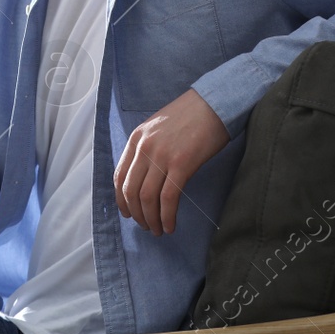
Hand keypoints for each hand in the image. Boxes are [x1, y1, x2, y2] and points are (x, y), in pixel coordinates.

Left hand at [113, 87, 229, 235]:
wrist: (215, 103)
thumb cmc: (190, 116)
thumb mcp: (158, 127)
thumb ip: (147, 148)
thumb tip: (144, 177)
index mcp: (136, 138)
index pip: (119, 176)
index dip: (122, 200)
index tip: (128, 213)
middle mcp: (144, 147)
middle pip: (131, 191)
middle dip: (136, 214)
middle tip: (145, 227)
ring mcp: (162, 155)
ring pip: (147, 198)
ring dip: (151, 219)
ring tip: (158, 230)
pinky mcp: (182, 164)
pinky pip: (168, 198)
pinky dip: (167, 216)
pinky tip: (171, 225)